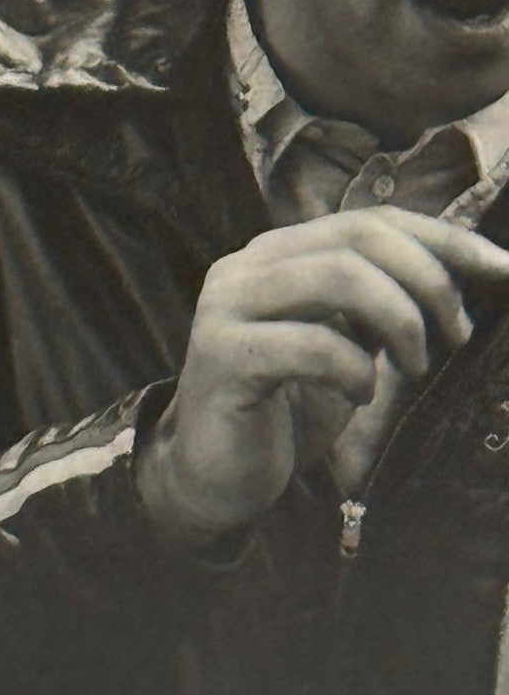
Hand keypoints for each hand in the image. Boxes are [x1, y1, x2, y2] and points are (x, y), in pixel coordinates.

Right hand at [137, 208, 508, 542]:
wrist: (215, 474)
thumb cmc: (287, 409)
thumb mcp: (343, 343)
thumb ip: (376, 303)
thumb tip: (462, 268)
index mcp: (275, 255)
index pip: (368, 220)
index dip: (442, 239)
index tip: (502, 270)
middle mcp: (244, 267)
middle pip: (357, 237)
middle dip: (428, 282)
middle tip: (454, 336)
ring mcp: (227, 307)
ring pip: (337, 276)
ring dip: (400, 321)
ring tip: (414, 367)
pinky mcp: (223, 356)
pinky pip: (314, 345)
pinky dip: (357, 370)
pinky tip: (359, 396)